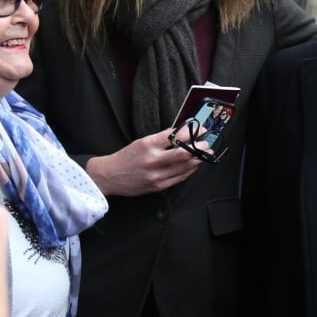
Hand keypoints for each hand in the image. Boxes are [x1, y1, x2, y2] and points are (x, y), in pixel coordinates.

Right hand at [86, 126, 206, 195]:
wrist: (110, 176)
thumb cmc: (126, 157)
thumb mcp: (142, 141)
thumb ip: (162, 138)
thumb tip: (182, 132)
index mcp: (148, 145)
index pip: (175, 136)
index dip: (191, 132)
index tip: (199, 129)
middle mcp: (153, 161)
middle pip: (184, 154)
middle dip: (199, 148)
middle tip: (206, 143)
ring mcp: (156, 176)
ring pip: (185, 167)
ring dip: (198, 159)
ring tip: (204, 153)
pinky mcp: (158, 187)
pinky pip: (180, 178)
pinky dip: (190, 170)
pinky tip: (194, 165)